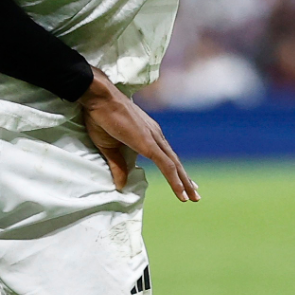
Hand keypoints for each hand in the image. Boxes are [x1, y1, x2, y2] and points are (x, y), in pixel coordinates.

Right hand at [78, 74, 198, 201]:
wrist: (99, 97)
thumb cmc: (101, 117)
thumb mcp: (108, 146)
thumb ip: (118, 165)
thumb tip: (121, 186)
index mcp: (148, 133)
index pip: (166, 155)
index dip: (176, 170)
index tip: (185, 183)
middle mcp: (155, 135)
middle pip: (174, 161)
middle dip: (185, 179)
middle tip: (195, 194)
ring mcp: (153, 138)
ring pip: (174, 164)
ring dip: (184, 182)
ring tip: (192, 197)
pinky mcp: (148, 143)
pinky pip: (166, 165)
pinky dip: (175, 180)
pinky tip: (181, 193)